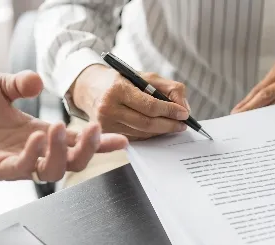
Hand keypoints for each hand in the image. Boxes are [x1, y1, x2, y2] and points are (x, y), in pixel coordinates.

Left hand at [0, 71, 127, 182]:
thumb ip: (19, 83)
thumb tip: (39, 81)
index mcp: (38, 134)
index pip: (75, 141)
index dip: (99, 142)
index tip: (121, 140)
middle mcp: (33, 152)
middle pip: (74, 162)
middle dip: (90, 149)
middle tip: (94, 130)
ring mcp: (16, 163)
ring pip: (54, 171)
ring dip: (61, 152)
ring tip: (57, 128)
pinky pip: (22, 169)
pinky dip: (33, 155)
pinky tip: (34, 138)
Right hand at [72, 65, 189, 139]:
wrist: (90, 88)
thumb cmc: (121, 80)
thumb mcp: (143, 75)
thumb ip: (168, 87)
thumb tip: (183, 107)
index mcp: (117, 89)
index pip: (149, 106)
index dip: (169, 111)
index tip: (184, 114)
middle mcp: (109, 108)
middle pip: (147, 123)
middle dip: (169, 125)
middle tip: (183, 124)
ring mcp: (106, 124)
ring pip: (142, 133)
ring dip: (162, 131)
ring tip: (174, 126)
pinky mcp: (108, 134)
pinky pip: (136, 138)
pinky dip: (150, 134)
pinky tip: (159, 129)